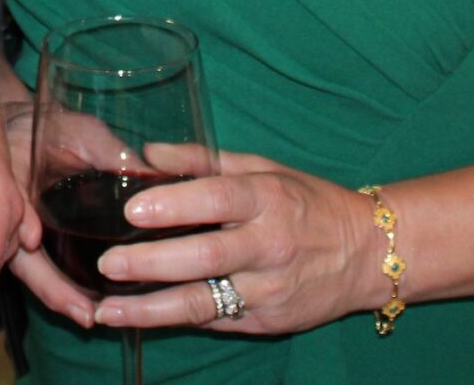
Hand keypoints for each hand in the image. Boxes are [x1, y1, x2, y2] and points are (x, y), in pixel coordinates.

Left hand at [88, 150, 378, 336]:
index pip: (218, 199)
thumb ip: (203, 161)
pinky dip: (174, 321)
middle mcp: (269, 245)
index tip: (132, 210)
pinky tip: (139, 319)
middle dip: (151, 263)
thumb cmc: (306, 202)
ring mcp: (268, 289)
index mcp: (267, 198)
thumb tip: (148, 152)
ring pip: (204, 302)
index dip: (174, 204)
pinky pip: (214, 321)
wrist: (367, 253)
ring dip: (152, 310)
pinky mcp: (267, 321)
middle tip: (106, 265)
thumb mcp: (263, 169)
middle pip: (205, 257)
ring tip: (108, 311)